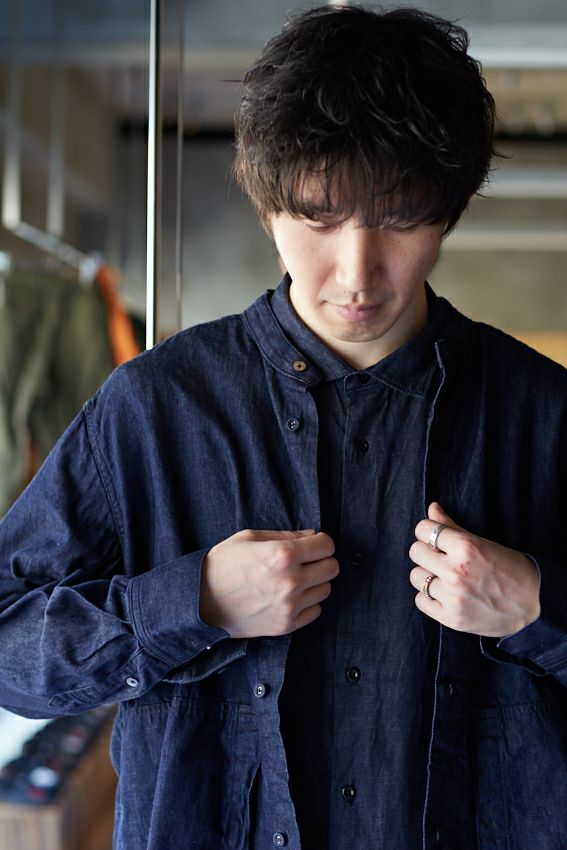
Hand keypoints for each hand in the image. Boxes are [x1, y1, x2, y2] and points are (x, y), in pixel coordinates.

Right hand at [200, 529, 338, 637]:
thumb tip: (312, 536)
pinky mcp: (286, 625)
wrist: (200, 600)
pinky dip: (307, 603)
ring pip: (326, 590)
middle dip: (321, 561)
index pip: (327, 545)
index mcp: (283, 554)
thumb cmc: (223, 564)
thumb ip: (286, 536)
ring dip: (315, 582)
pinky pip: (315, 611)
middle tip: (305, 561)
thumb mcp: (250, 537)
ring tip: (294, 579)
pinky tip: (289, 596)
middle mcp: (291, 581)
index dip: (321, 542)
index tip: (312, 544)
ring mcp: (290, 606)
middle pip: (332, 568)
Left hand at [409, 502, 540, 637]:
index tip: (435, 537)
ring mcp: (453, 596)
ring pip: (415, 576)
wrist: (533, 605)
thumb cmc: (510, 569)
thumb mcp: (483, 542)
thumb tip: (432, 508)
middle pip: (415, 552)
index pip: (423, 529)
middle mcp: (456, 571)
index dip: (427, 531)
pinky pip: (420, 600)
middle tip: (440, 557)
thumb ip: (452, 526)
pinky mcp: (452, 618)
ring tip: (443, 576)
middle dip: (426, 551)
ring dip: (426, 574)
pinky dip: (428, 596)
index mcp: (466, 547)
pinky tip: (443, 593)